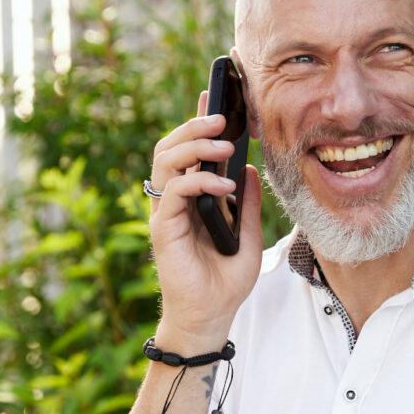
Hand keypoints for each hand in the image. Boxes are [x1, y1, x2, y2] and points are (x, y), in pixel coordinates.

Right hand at [145, 94, 264, 349]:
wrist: (211, 316)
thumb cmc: (225, 281)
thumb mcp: (249, 235)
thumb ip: (248, 204)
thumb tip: (250, 169)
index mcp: (192, 198)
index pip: (190, 151)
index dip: (199, 122)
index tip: (216, 97)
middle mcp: (175, 201)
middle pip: (170, 147)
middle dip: (194, 126)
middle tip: (222, 117)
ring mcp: (167, 214)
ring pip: (165, 161)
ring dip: (194, 145)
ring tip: (224, 144)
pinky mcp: (163, 229)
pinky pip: (174, 192)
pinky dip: (198, 181)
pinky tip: (223, 186)